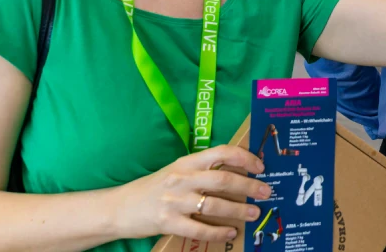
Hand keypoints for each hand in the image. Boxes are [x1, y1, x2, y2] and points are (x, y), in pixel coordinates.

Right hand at [111, 144, 270, 243]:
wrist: (119, 207)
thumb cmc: (153, 188)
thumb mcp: (176, 171)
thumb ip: (201, 170)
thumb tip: (236, 172)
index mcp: (186, 162)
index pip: (221, 153)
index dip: (244, 157)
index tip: (260, 166)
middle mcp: (181, 179)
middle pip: (223, 180)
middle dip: (249, 186)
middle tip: (266, 192)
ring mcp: (174, 202)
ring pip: (214, 205)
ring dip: (239, 210)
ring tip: (255, 214)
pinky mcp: (168, 222)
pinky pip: (199, 228)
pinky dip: (219, 232)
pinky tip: (231, 232)